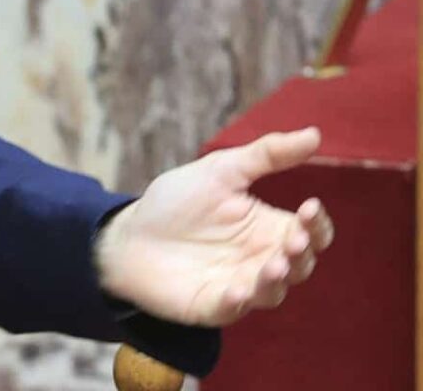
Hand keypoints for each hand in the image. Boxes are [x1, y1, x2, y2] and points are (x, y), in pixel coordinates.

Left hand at [94, 127, 334, 326]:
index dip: (317, 223)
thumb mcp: (221, 170)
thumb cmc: (176, 202)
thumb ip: (266, 155)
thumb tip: (314, 134)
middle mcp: (261, 260)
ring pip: (273, 292)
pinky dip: (237, 302)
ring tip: (274, 265)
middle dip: (301, 254)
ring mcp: (240, 285)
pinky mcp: (212, 305)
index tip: (309, 206)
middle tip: (294, 240)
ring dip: (276, 280)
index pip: (311, 232)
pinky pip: (233, 309)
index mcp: (269, 228)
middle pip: (300, 264)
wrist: (127, 234)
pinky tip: (236, 291)